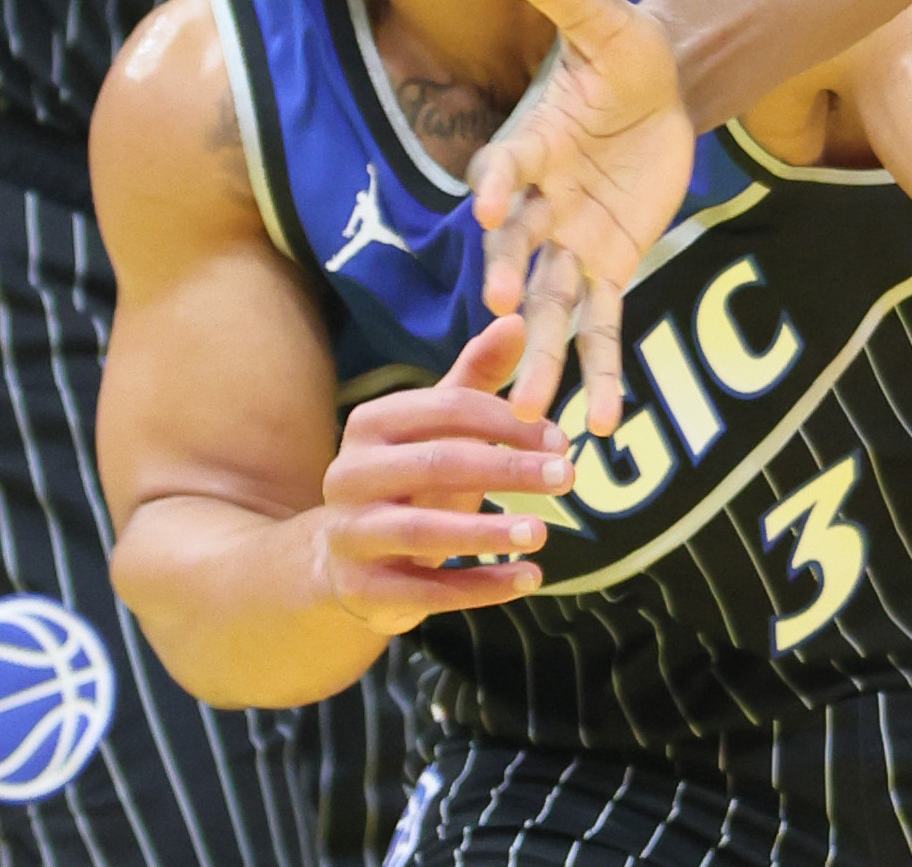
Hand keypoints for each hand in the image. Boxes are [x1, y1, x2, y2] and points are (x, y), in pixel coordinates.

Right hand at [313, 318, 567, 635]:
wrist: (341, 559)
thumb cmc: (411, 477)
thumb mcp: (440, 426)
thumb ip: (478, 376)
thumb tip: (519, 318)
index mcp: (371, 424)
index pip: (449, 408)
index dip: (511, 421)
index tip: (563, 439)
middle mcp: (349, 475)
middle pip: (439, 463)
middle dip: (510, 468)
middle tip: (570, 476)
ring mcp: (350, 535)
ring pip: (425, 531)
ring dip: (491, 532)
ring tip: (545, 532)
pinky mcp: (360, 591)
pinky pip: (425, 592)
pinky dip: (481, 587)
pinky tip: (530, 579)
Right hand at [470, 0, 696, 433]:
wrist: (664, 83)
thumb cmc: (621, 47)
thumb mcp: (599, 14)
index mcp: (525, 145)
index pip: (503, 170)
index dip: (497, 188)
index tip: (492, 207)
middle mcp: (535, 204)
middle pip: (514, 253)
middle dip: (508, 287)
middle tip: (499, 320)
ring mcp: (567, 242)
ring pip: (548, 307)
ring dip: (542, 357)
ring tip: (534, 414)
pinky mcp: (607, 264)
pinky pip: (601, 324)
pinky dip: (603, 371)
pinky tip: (608, 425)